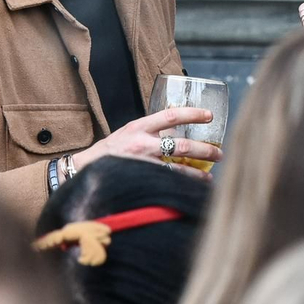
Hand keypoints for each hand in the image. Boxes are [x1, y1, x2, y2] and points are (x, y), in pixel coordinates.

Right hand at [71, 107, 222, 181]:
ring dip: (197, 173)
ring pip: (177, 168)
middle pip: (181, 145)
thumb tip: (177, 131)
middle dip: (204, 150)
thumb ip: (151, 131)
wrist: (84, 169)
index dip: (192, 114)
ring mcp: (142, 164)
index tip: (209, 115)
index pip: (171, 115)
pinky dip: (182, 185)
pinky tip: (192, 189)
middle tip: (218, 153)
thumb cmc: (111, 151)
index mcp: (139, 127)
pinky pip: (167, 182)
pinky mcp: (140, 179)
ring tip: (210, 177)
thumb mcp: (129, 132)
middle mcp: (142, 143)